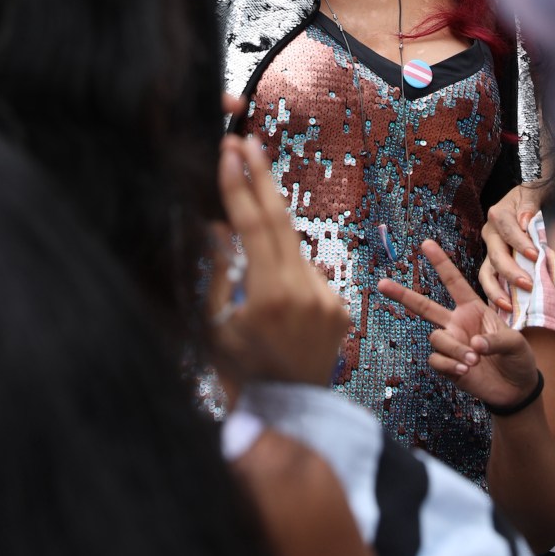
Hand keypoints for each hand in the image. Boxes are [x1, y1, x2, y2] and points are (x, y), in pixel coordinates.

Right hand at [210, 135, 349, 386]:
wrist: (286, 414)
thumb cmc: (238, 372)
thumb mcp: (214, 323)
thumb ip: (216, 270)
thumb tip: (214, 224)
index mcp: (266, 299)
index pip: (252, 227)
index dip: (239, 187)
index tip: (230, 152)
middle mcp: (302, 295)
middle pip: (280, 222)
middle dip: (262, 179)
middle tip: (246, 142)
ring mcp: (326, 300)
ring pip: (293, 250)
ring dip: (272, 240)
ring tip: (256, 267)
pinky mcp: (340, 308)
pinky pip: (309, 274)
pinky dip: (289, 274)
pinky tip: (279, 305)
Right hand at [379, 240, 539, 408]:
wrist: (516, 389)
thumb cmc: (519, 359)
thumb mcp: (516, 343)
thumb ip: (496, 340)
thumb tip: (473, 344)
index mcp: (473, 309)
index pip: (453, 282)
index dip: (441, 262)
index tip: (426, 243)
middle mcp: (457, 323)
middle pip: (424, 306)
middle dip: (402, 294)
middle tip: (381, 283)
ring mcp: (451, 344)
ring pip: (436, 338)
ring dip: (454, 348)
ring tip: (474, 360)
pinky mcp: (447, 365)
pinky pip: (436, 360)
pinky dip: (449, 364)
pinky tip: (465, 370)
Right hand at [481, 180, 550, 301]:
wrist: (532, 199)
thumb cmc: (536, 196)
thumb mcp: (534, 192)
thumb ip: (529, 204)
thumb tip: (524, 220)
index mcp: (499, 215)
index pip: (508, 230)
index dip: (520, 243)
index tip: (535, 255)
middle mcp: (491, 233)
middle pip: (496, 255)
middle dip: (511, 272)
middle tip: (528, 285)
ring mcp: (491, 250)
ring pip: (487, 273)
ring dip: (496, 290)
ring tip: (510, 305)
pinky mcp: (494, 264)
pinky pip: (491, 281)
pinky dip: (496, 296)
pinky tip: (506, 310)